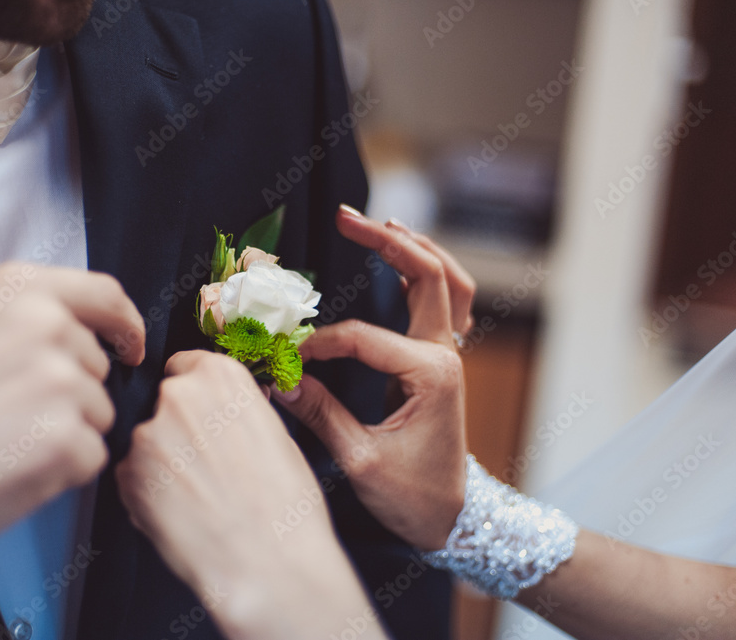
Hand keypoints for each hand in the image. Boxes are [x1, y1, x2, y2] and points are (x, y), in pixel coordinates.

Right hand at [0, 263, 144, 551]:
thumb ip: (25, 316)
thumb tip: (81, 331)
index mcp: (19, 290)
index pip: (106, 296)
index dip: (125, 326)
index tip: (129, 346)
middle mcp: (46, 326)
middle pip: (98, 367)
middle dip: (72, 395)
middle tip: (11, 414)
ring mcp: (58, 382)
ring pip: (99, 414)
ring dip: (66, 433)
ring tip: (4, 439)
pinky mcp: (64, 437)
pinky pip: (91, 456)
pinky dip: (63, 470)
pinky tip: (12, 465)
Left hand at [117, 351, 385, 639]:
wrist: (269, 563)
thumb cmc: (285, 506)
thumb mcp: (276, 432)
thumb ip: (237, 406)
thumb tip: (223, 407)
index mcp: (220, 376)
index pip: (185, 366)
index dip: (195, 396)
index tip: (201, 415)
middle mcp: (178, 396)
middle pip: (163, 403)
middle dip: (177, 429)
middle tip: (205, 465)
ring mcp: (148, 435)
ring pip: (147, 442)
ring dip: (162, 463)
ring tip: (197, 497)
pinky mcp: (127, 476)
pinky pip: (131, 477)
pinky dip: (147, 493)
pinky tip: (180, 514)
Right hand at [275, 206, 473, 550]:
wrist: (456, 517)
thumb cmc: (415, 496)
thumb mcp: (362, 460)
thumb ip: (320, 415)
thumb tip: (279, 381)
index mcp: (430, 374)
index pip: (362, 338)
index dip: (319, 344)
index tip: (286, 359)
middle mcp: (445, 355)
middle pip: (426, 275)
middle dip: (386, 241)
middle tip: (346, 219)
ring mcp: (449, 356)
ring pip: (448, 282)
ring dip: (417, 248)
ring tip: (383, 224)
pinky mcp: (443, 363)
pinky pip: (448, 304)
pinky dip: (431, 274)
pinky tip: (406, 259)